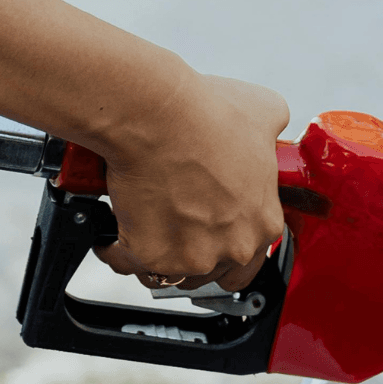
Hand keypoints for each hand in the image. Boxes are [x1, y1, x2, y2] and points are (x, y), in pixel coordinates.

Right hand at [93, 73, 289, 291]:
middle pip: (210, 269)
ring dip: (155, 256)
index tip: (208, 229)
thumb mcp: (263, 112)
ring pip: (169, 272)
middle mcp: (233, 247)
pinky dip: (115, 249)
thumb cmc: (204, 113)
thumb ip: (270, 135)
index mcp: (264, 221)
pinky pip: (128, 262)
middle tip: (173, 226)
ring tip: (141, 228)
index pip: (251, 255)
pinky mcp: (151, 257)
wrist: (157, 116)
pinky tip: (112, 233)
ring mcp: (193, 257)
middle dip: (191, 252)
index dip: (225, 240)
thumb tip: (265, 130)